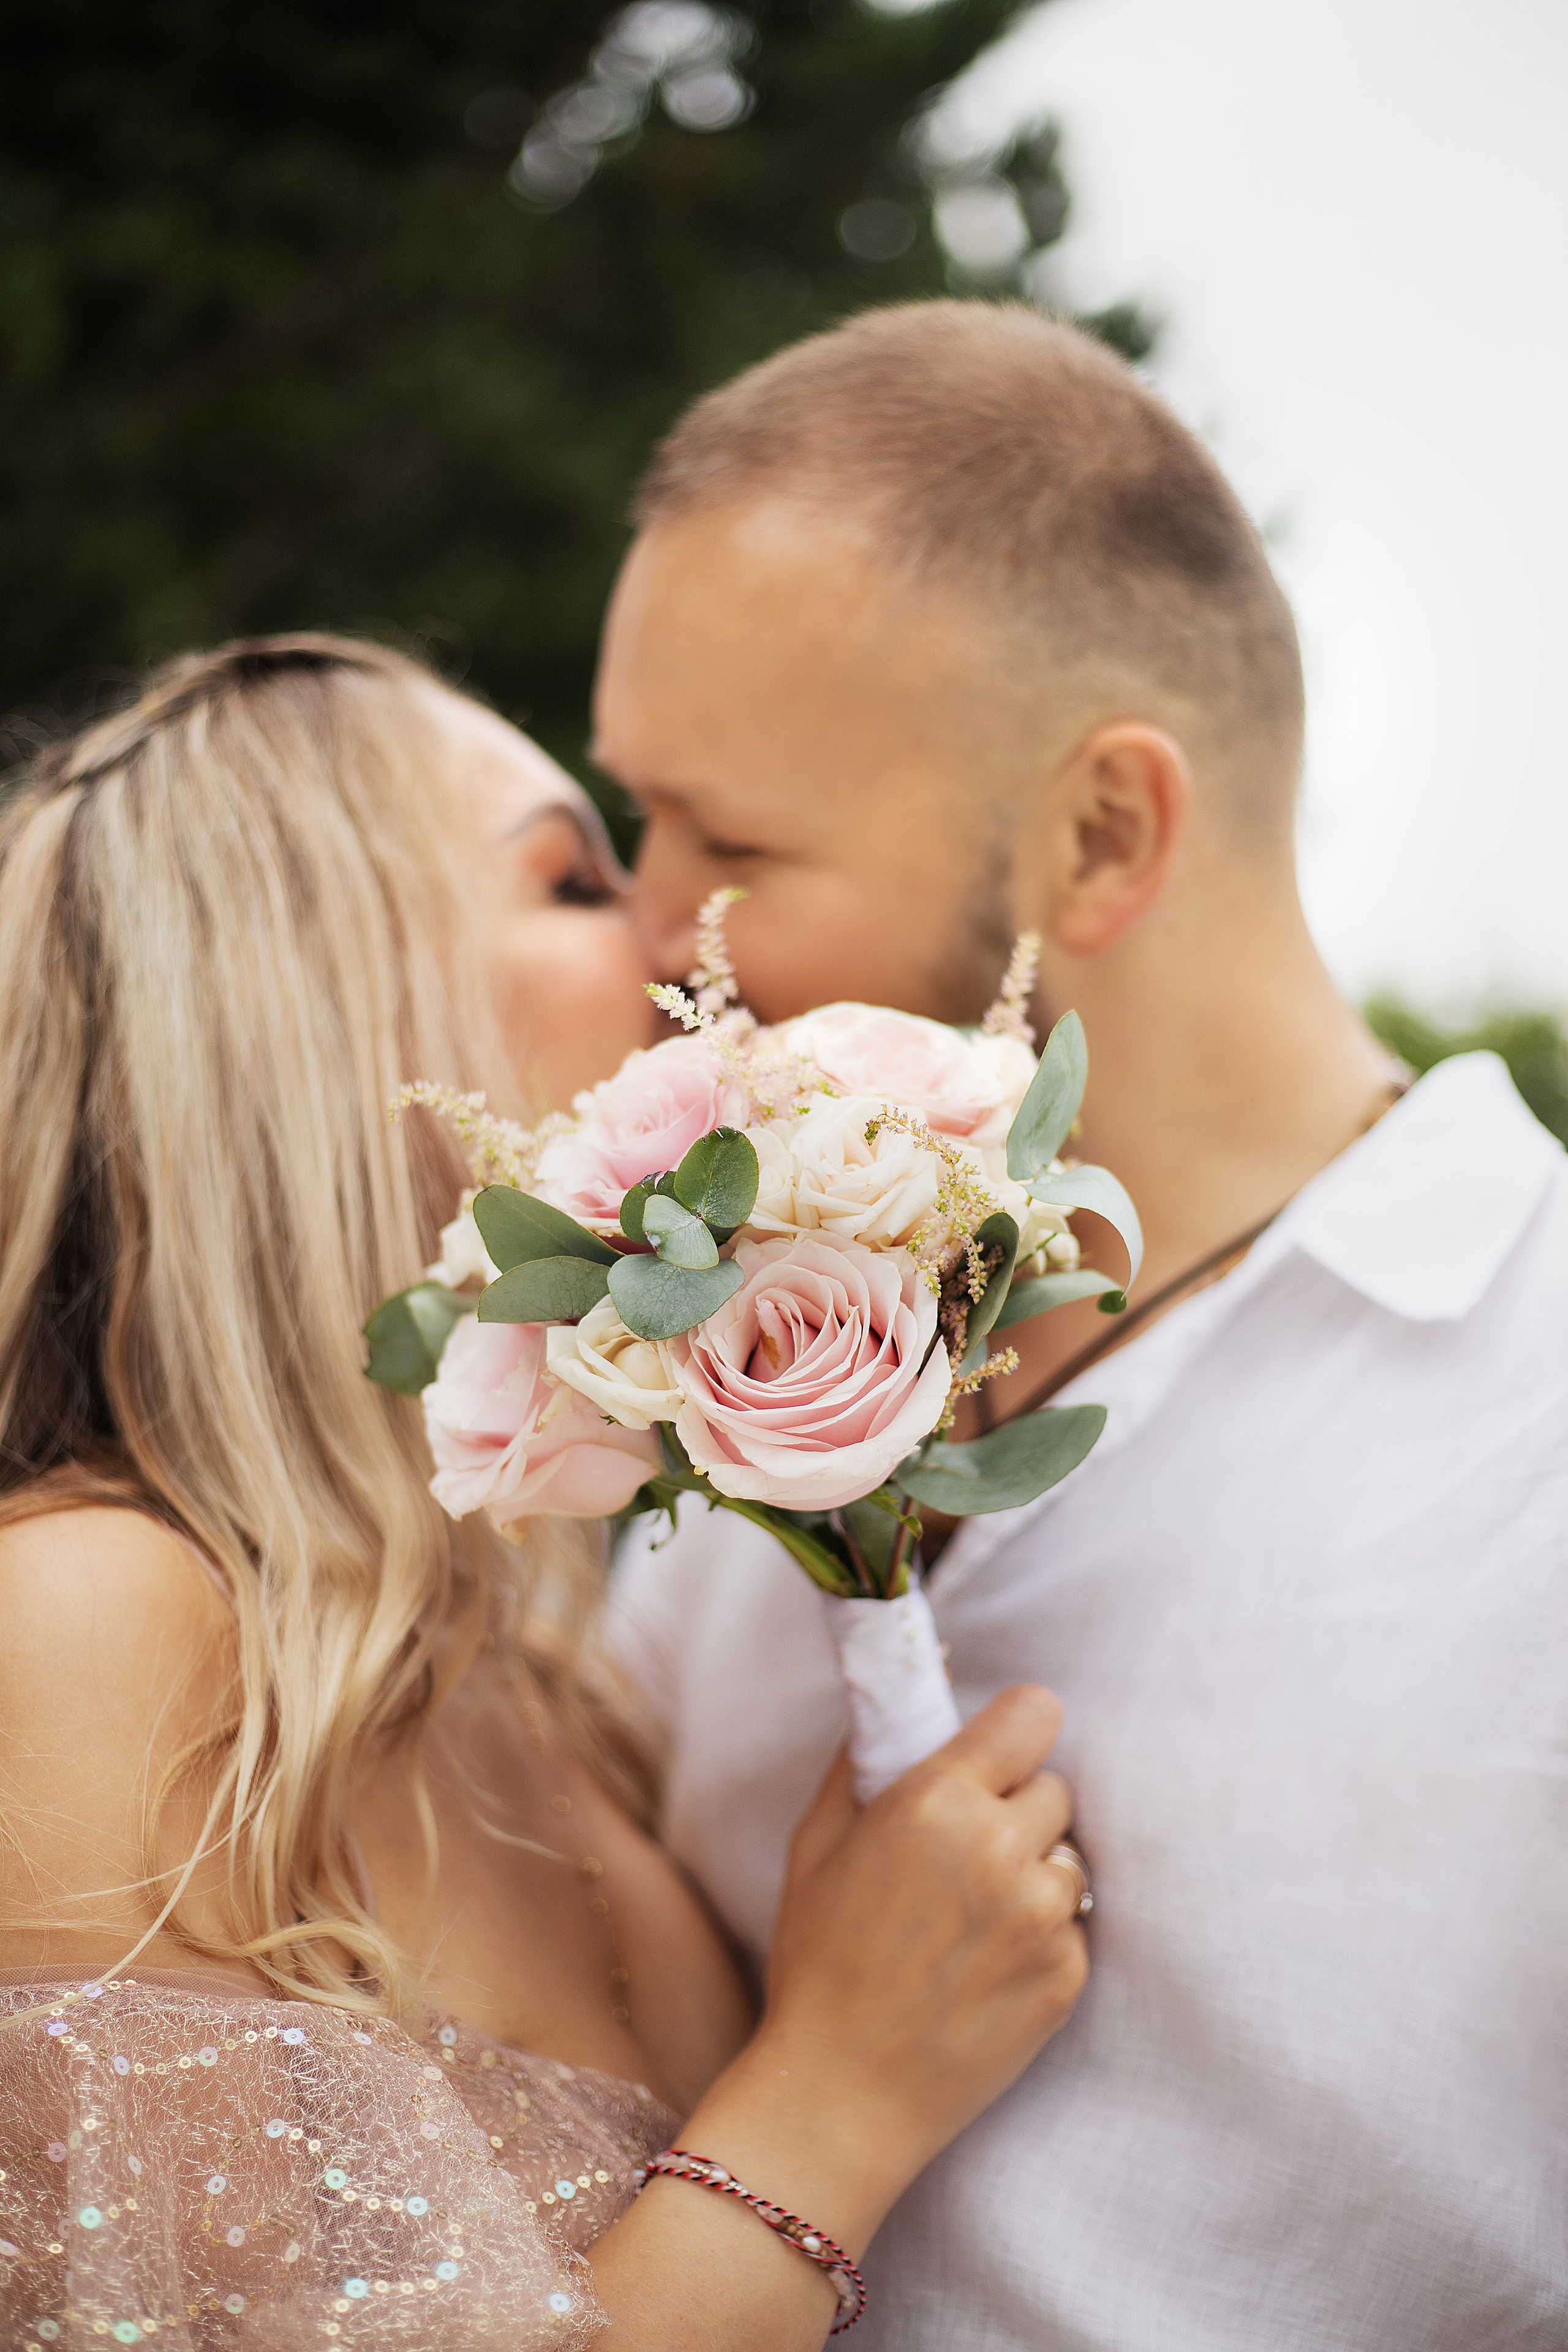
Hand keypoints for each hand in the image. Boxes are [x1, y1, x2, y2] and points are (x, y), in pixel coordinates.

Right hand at [757, 1685, 1087, 2213]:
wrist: (842, 2094)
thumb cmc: (817, 1960)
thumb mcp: (816, 1841)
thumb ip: (866, 1758)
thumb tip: (906, 1697)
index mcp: (936, 1800)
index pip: (1033, 1714)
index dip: (1016, 1731)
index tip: (1001, 1752)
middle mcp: (999, 1848)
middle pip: (1054, 1788)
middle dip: (1016, 1811)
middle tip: (963, 1858)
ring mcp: (1041, 1917)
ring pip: (1068, 1859)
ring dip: (1033, 1876)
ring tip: (971, 1922)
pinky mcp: (1067, 1977)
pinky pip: (1071, 1927)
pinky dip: (1039, 1940)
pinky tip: (983, 1970)